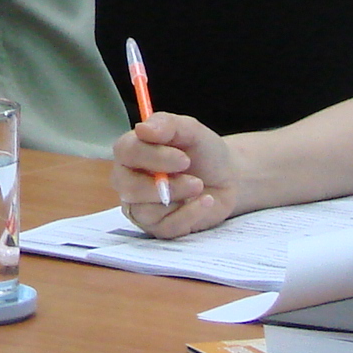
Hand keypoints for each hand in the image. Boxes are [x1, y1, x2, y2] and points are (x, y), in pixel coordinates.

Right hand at [113, 111, 239, 237]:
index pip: (125, 153)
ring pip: (145, 210)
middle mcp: (129, 180)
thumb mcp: (191, 130)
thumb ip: (168, 125)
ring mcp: (141, 206)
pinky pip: (165, 227)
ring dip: (177, 197)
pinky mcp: (158, 227)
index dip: (152, 156)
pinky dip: (189, 214)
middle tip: (193, 177)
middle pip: (127, 186)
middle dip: (163, 183)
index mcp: (132, 151)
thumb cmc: (203, 152)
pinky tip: (205, 202)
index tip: (183, 158)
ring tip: (199, 186)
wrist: (227, 178)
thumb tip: (142, 128)